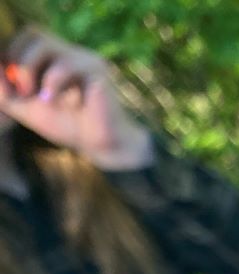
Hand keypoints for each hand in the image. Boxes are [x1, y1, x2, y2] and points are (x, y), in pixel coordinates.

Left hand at [1, 28, 151, 169]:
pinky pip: (67, 66)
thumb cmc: (67, 125)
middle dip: (19, 60)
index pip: (25, 38)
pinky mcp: (97, 71)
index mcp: (56, 57)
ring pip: (47, 45)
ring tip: (39, 98)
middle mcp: (72, 52)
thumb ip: (3, 90)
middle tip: (23, 90)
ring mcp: (86, 59)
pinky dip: (53, 83)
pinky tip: (54, 101)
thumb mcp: (25, 107)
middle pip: (34, 34)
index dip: (11, 55)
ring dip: (32, 70)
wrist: (99, 145)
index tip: (12, 86)